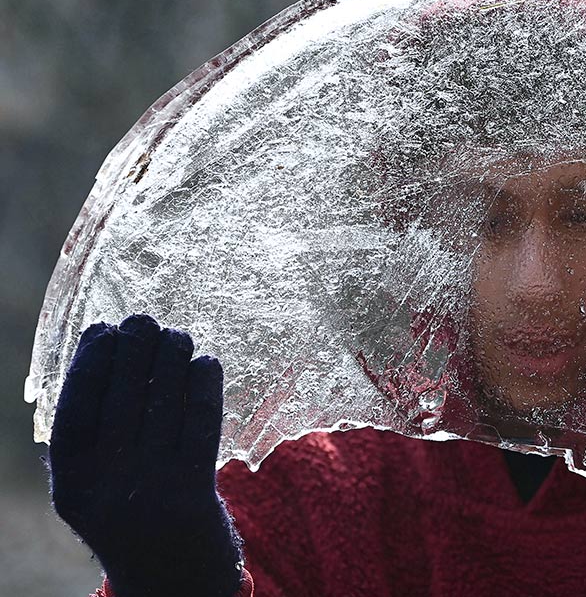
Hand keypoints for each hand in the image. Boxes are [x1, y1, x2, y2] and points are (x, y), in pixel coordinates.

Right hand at [48, 314, 242, 596]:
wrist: (172, 578)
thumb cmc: (131, 511)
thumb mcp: (93, 485)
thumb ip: (91, 432)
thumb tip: (101, 345)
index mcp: (72, 482)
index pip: (75, 407)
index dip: (90, 362)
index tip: (104, 328)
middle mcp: (107, 487)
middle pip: (122, 399)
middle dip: (135, 349)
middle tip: (146, 320)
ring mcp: (151, 490)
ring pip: (163, 405)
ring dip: (172, 359)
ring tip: (177, 336)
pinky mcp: (194, 494)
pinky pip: (200, 425)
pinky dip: (204, 387)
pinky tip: (207, 363)